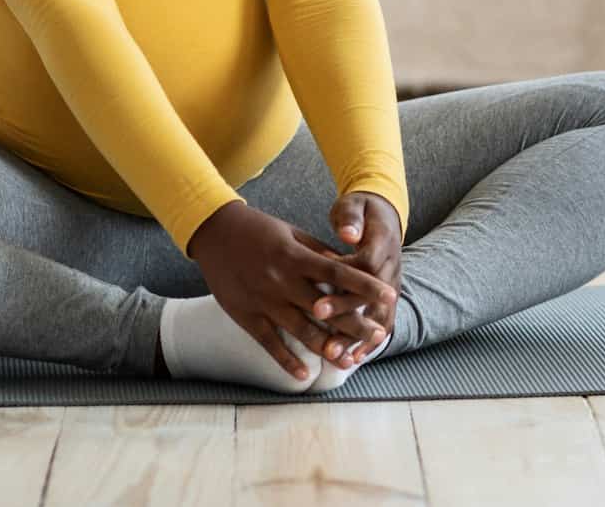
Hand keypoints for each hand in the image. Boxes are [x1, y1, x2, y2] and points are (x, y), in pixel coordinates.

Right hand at [185, 199, 397, 379]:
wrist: (214, 233)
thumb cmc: (258, 230)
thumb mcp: (292, 233)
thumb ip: (318, 254)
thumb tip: (348, 270)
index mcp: (296, 258)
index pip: (338, 274)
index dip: (365, 286)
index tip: (389, 296)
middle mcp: (282, 281)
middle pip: (326, 308)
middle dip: (354, 324)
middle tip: (379, 336)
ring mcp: (264, 302)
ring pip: (301, 330)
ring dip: (327, 348)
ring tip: (349, 360)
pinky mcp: (247, 316)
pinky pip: (270, 343)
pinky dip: (287, 360)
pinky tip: (305, 375)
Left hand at [308, 191, 403, 365]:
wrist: (386, 216)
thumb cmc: (363, 211)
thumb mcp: (357, 206)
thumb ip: (352, 219)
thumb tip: (348, 233)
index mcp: (383, 242)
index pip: (367, 264)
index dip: (347, 278)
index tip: (321, 287)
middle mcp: (392, 266)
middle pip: (371, 295)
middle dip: (346, 310)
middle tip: (317, 316)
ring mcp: (392, 284)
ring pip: (379, 316)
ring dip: (356, 336)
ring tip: (333, 354)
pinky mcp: (388, 297)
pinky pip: (382, 323)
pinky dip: (368, 343)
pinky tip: (352, 360)